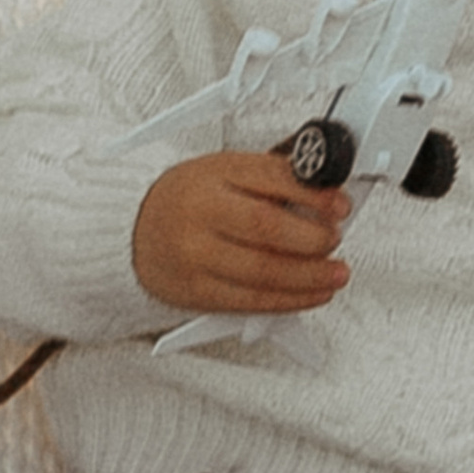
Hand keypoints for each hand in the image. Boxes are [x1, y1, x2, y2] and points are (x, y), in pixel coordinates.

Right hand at [132, 149, 351, 315]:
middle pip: (267, 230)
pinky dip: (291, 300)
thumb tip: (326, 191)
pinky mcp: (197, 293)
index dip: (312, 195)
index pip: (270, 180)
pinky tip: (313, 293)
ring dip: (311, 276)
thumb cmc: (188, 199)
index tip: (339, 205)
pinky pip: (252, 301)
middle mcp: (200, 215)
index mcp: (212, 175)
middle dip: (313, 238)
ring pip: (264, 272)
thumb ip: (273, 178)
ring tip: (336, 272)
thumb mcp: (226, 171)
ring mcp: (196, 257)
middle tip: (334, 239)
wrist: (134, 231)